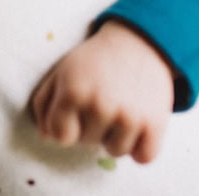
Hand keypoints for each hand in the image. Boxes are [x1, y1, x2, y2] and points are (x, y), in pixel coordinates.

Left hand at [30, 20, 173, 162]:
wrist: (139, 41)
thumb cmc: (94, 60)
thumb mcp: (61, 71)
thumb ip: (44, 103)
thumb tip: (46, 136)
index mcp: (73, 92)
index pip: (60, 136)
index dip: (65, 125)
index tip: (74, 111)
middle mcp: (100, 106)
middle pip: (86, 143)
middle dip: (90, 126)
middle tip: (102, 100)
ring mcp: (128, 117)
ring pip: (115, 151)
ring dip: (116, 136)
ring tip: (120, 108)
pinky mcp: (155, 124)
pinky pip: (143, 158)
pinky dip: (142, 147)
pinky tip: (138, 124)